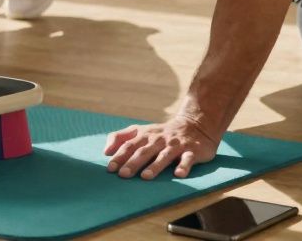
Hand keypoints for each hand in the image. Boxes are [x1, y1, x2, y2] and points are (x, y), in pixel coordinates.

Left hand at [103, 114, 219, 179]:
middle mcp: (159, 140)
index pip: (129, 145)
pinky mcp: (192, 151)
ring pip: (164, 155)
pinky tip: (179, 174)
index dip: (119, 156)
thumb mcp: (140, 131)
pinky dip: (184, 166)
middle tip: (123, 174)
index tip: (110, 168)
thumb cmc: (161, 133)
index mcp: (145, 135)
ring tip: (145, 176)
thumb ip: (121, 137)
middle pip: (144, 151)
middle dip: (132, 162)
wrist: (195, 125)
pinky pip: (188, 159)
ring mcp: (176, 145)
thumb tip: (106, 151)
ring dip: (155, 166)